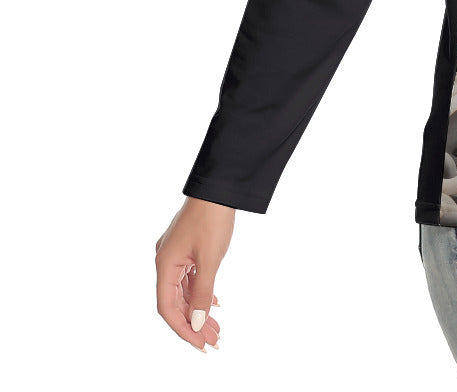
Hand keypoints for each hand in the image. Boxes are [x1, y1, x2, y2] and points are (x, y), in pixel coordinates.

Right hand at [155, 197, 234, 350]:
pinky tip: (212, 303)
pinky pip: (189, 278)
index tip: (199, 343)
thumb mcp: (210, 259)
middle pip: (175, 302)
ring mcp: (175, 254)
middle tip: (212, 340)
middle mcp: (165, 261)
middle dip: (193, 323)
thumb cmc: (212, 219)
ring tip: (215, 327)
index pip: (168, 308)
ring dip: (198, 309)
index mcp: (165, 265)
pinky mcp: (186, 248)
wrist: (218, 187)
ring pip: (183, 290)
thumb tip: (197, 322)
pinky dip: (199, 292)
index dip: (182, 328)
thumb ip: (202, 292)